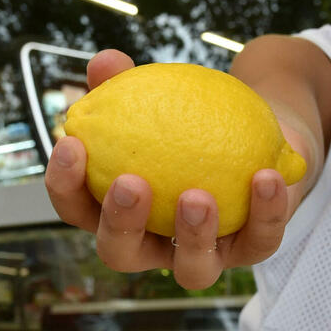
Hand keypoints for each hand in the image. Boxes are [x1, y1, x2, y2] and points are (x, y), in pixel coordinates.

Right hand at [45, 49, 293, 289]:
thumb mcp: (156, 97)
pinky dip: (264, 211)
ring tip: (196, 195)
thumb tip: (106, 61)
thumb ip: (126, 82)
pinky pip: (259, 241)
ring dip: (192, 234)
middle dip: (120, 224)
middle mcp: (153, 242)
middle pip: (121, 254)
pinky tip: (265, 175)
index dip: (65, 185)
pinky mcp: (251, 249)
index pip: (76, 208)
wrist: (254, 136)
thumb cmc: (186, 120)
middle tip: (130, 183)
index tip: (72, 144)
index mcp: (115, 210)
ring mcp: (202, 253)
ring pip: (192, 269)